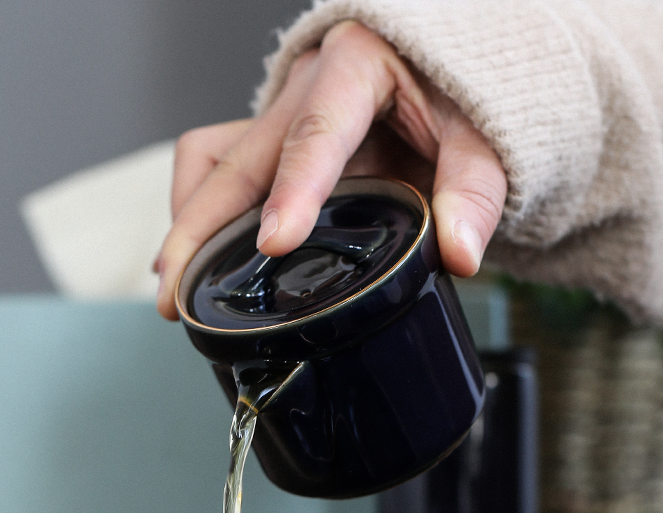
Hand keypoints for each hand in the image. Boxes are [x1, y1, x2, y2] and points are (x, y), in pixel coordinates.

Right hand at [155, 21, 506, 319]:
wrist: (447, 72)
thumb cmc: (461, 92)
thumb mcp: (484, 136)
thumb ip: (474, 191)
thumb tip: (459, 253)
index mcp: (356, 68)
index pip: (317, 132)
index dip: (293, 190)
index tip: (275, 243)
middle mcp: (304, 90)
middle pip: (236, 159)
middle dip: (199, 229)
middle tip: (179, 294)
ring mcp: (281, 119)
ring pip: (209, 161)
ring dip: (188, 221)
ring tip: (177, 285)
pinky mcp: (274, 144)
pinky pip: (217, 168)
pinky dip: (200, 210)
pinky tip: (197, 257)